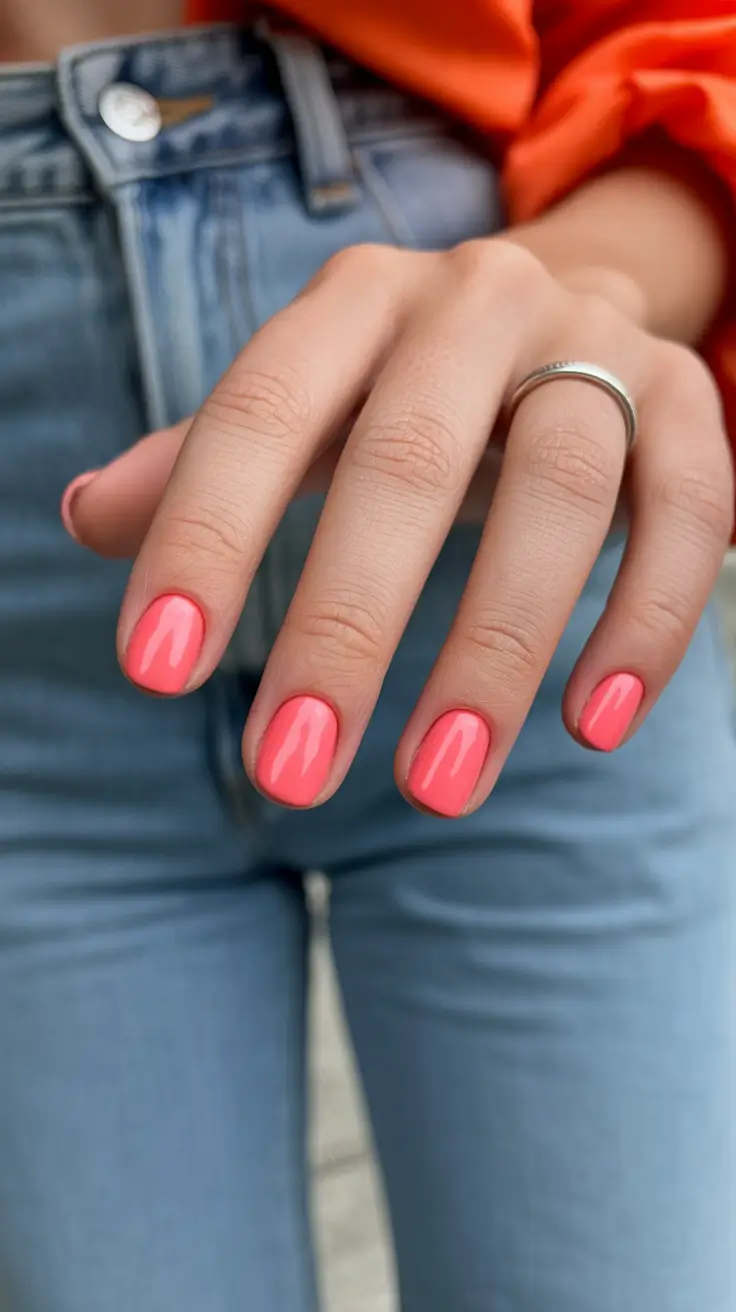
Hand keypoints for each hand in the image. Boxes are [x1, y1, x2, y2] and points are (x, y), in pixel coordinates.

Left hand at [64, 239, 732, 815]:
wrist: (557, 311)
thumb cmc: (398, 391)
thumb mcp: (299, 411)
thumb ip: (197, 465)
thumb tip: (86, 515)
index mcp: (352, 303)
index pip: (261, 412)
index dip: (205, 536)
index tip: (159, 673)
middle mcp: (473, 304)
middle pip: (409, 458)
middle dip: (346, 624)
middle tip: (292, 769)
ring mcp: (591, 345)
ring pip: (559, 485)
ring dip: (497, 647)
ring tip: (439, 785)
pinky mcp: (686, 400)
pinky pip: (691, 505)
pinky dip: (649, 617)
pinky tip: (594, 725)